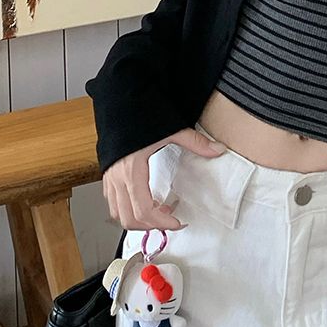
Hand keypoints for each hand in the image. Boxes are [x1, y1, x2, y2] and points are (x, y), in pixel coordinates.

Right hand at [102, 125, 225, 230]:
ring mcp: (109, 177)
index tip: (178, 222)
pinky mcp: (107, 174)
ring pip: (118, 214)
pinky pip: (113, 202)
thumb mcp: (171, 129)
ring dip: (138, 220)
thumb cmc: (141, 114)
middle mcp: (117, 178)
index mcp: (132, 170)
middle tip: (171, 219)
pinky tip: (146, 198)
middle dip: (151, 226)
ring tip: (160, 210)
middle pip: (129, 219)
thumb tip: (219, 150)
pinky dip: (128, 208)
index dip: (162, 222)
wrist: (120, 100)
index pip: (144, 210)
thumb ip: (196, 143)